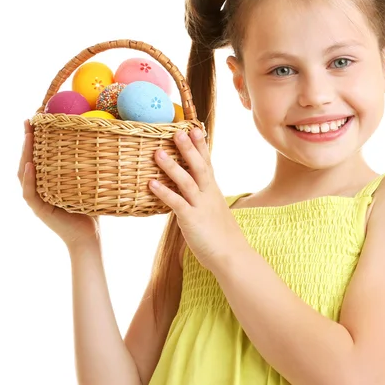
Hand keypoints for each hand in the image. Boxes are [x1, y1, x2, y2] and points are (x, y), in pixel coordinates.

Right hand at [18, 119, 98, 247]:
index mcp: (48, 181)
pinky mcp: (39, 210)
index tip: (38, 118)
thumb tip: (106, 144)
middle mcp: (38, 188)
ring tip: (28, 136)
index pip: (38, 155)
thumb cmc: (92, 211)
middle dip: (27, 139)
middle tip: (29, 120)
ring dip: (25, 153)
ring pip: (24, 173)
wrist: (89, 238)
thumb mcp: (89, 185)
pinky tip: (31, 165)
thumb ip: (90, 168)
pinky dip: (29, 178)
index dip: (36, 138)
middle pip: (27, 159)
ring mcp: (37, 199)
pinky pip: (29, 192)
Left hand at [149, 128, 244, 270]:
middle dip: (188, 148)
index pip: (207, 163)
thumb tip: (191, 195)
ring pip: (187, 181)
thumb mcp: (214, 212)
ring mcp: (201, 206)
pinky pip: (176, 203)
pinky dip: (164, 192)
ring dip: (172, 166)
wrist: (232, 256)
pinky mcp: (192, 220)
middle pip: (199, 166)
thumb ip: (203, 200)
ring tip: (157, 153)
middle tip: (177, 131)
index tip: (194, 128)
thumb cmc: (222, 237)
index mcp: (213, 192)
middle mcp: (209, 195)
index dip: (200, 146)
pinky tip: (151, 184)